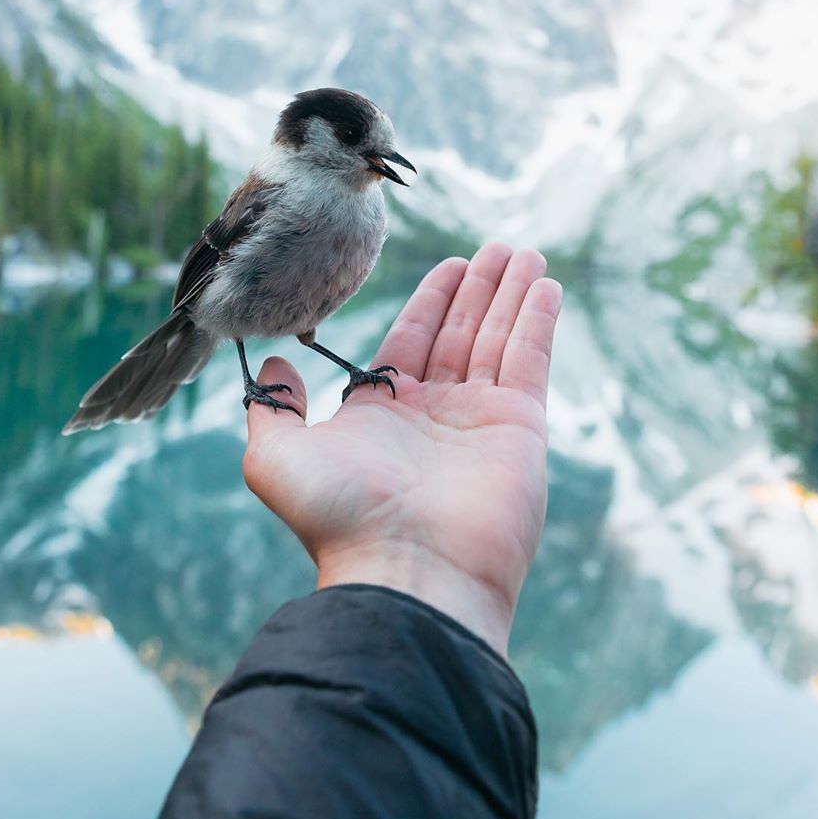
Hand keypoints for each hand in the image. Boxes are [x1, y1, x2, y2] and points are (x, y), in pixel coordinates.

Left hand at [243, 243, 561, 654]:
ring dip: (511, 294)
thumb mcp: (276, 457)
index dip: (431, 302)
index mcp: (384, 415)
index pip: (412, 341)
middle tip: (495, 248)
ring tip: (525, 252)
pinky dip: (537, 320)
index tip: (451, 264)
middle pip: (461, 333)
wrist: (407, 570)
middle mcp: (434, 414)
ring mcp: (480, 419)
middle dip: (478, 289)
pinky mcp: (519, 427)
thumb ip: (274, 407)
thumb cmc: (340, 517)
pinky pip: (529, 359)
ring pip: (498, 339)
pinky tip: (543, 284)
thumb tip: (276, 362)